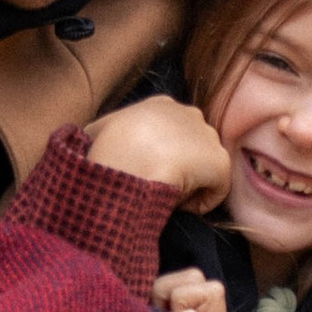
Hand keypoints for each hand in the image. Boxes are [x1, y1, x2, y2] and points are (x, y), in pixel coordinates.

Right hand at [82, 95, 230, 207]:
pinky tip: (179, 206)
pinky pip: (215, 190)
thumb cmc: (106, 151)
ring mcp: (207, 136)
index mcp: (162, 105)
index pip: (172, 131)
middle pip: (192, 148)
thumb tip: (92, 140)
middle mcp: (189, 114)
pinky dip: (201, 202)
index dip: (161, 155)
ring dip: (189, 185)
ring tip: (165, 196)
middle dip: (179, 167)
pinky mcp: (219, 161)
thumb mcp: (95, 132)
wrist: (126, 161)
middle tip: (156, 185)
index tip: (145, 171)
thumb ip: (104, 131)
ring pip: (203, 169)